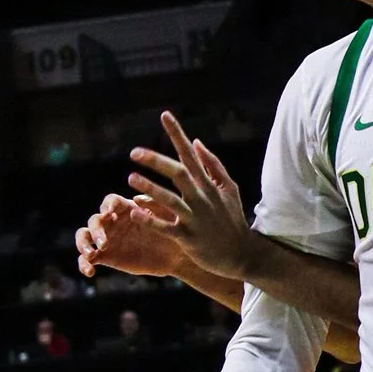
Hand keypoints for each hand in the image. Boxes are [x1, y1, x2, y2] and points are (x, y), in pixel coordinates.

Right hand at [76, 189, 194, 284]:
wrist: (176, 257)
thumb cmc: (174, 233)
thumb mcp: (168, 218)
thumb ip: (154, 207)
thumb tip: (136, 199)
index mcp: (127, 209)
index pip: (110, 201)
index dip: (106, 205)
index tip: (109, 214)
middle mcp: (113, 222)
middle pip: (94, 220)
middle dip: (96, 230)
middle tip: (104, 243)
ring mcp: (107, 239)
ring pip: (84, 236)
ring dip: (83, 244)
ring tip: (91, 254)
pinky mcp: (105, 257)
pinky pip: (87, 259)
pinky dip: (83, 264)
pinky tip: (90, 272)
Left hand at [119, 113, 252, 292]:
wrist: (242, 255)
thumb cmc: (231, 219)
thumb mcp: (230, 189)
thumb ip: (213, 165)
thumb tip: (196, 142)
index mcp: (208, 184)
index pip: (191, 154)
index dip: (178, 134)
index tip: (165, 115)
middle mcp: (201, 198)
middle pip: (178, 174)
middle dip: (157, 161)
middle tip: (134, 152)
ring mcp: (195, 218)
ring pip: (171, 201)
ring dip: (150, 189)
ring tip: (131, 178)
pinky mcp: (188, 238)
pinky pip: (167, 228)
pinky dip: (151, 220)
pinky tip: (135, 211)